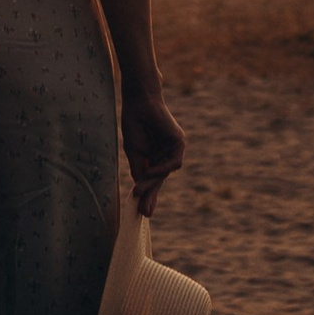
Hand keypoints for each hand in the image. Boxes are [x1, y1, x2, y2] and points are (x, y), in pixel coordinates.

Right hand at [122, 86, 185, 216]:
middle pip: (160, 180)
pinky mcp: (179, 142)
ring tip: (139, 192)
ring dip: (153, 183)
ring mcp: (173, 149)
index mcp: (155, 157)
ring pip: (166, 173)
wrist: (139, 102)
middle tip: (145, 212)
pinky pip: (174, 162)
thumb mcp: (134, 152)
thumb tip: (140, 189)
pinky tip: (150, 171)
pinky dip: (162, 169)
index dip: (148, 195)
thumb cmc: (135, 123)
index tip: (142, 212)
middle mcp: (165, 155)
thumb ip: (139, 169)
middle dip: (152, 195)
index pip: (153, 180)